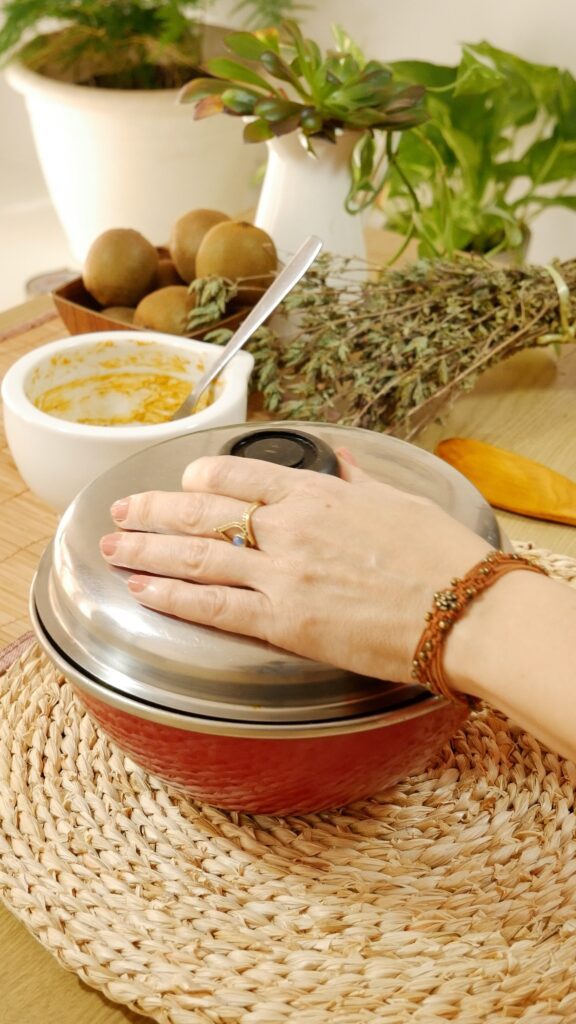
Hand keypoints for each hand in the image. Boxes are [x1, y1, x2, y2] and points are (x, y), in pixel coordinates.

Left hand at [99, 450, 490, 684]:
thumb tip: (337, 458)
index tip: (180, 484)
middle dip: (152, 511)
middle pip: (201, 512)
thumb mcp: (397, 499)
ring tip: (111, 550)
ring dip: (147, 551)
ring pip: (197, 557)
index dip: (198, 479)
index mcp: (316, 493)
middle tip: (119, 512)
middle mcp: (289, 527)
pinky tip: (144, 590)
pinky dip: (174, 596)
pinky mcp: (285, 622)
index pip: (237, 475)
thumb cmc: (439, 555)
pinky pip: (215, 606)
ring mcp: (283, 574)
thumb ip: (356, 477)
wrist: (463, 609)